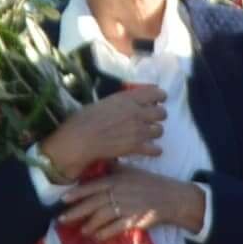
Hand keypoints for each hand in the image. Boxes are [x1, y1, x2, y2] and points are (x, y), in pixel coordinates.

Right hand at [41, 84, 167, 179]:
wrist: (80, 139)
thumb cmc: (85, 119)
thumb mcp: (105, 102)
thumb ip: (122, 101)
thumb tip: (131, 102)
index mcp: (128, 99)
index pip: (156, 93)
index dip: (160, 97)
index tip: (158, 101)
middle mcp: (137, 112)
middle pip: (162, 113)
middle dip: (158, 116)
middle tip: (150, 120)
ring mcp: (139, 130)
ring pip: (160, 131)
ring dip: (154, 133)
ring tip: (146, 135)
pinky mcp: (137, 147)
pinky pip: (156, 149)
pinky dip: (153, 150)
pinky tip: (147, 150)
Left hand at [61, 168, 197, 241]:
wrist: (170, 197)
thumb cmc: (149, 183)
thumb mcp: (131, 171)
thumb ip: (115, 168)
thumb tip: (103, 159)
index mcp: (116, 181)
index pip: (92, 187)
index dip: (77, 193)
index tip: (63, 199)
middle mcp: (119, 193)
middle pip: (93, 203)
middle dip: (76, 212)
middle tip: (61, 219)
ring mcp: (126, 207)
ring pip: (102, 217)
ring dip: (90, 225)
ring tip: (81, 231)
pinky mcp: (134, 220)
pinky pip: (115, 228)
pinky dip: (105, 233)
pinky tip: (97, 237)